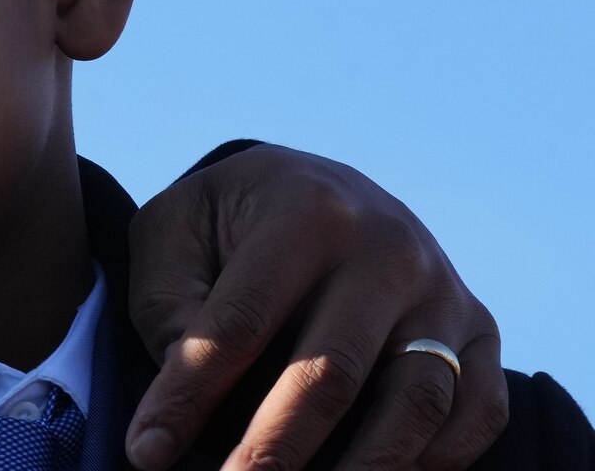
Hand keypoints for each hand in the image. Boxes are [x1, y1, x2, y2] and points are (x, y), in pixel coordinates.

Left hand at [124, 143, 505, 470]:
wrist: (324, 185)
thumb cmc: (232, 221)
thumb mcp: (177, 231)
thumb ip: (170, 304)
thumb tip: (186, 390)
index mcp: (303, 209)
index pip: (239, 322)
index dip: (189, 394)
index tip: (145, 450)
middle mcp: (387, 247)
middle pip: (332, 372)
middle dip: (275, 448)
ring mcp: (443, 291)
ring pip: (414, 402)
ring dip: (362, 468)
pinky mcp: (481, 328)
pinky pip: (478, 410)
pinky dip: (435, 459)